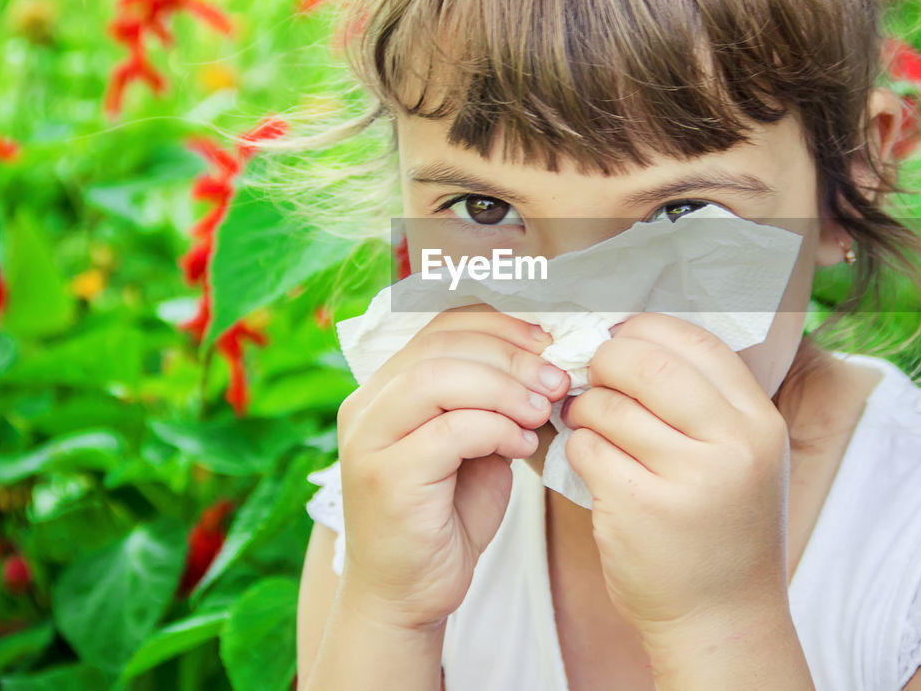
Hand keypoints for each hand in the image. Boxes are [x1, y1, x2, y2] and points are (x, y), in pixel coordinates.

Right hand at [335, 304, 571, 630]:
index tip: (547, 341)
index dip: (498, 326)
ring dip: (504, 388)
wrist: (408, 595)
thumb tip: (544, 362)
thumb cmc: (446, 518)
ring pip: (439, 379)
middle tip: (555, 379)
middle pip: (440, 345)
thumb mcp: (474, 445)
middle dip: (510, 356)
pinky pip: (450, 431)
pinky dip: (497, 429)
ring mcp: (369, 441)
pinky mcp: (386, 479)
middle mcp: (366, 407)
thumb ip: (492, 402)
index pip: (439, 326)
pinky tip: (523, 446)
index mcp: (384, 389)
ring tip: (542, 410)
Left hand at [560, 312, 793, 641]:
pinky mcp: (638, 510)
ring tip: (591, 423)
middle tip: (592, 375)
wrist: (723, 618)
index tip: (621, 338)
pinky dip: (578, 448)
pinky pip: (586, 449)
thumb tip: (630, 337)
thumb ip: (703, 400)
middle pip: (646, 364)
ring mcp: (685, 480)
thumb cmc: (722, 527)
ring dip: (585, 408)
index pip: (696, 342)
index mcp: (759, 423)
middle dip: (606, 361)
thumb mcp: (742, 456)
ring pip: (608, 406)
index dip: (646, 330)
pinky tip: (592, 463)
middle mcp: (732, 447)